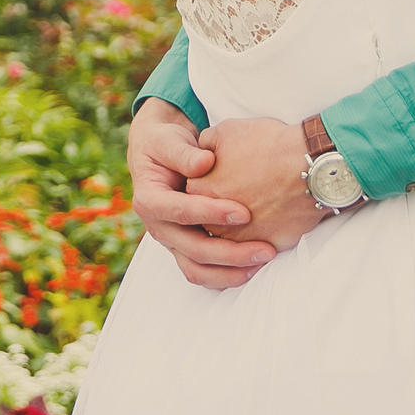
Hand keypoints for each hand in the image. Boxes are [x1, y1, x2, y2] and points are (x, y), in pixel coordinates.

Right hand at [128, 100, 275, 289]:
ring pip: (197, 270)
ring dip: (230, 272)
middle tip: (265, 249)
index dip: (212, 214)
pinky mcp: (185, 249)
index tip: (245, 213)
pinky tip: (253, 267)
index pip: (181, 213)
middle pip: (193, 250)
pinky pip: (204, 272)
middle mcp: (159, 227)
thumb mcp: (167, 140)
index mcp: (149, 201)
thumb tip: (204, 163)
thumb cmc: (164, 143)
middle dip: (231, 253)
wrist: (158, 154)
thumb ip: (183, 152)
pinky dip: (227, 274)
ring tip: (262, 261)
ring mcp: (172, 242)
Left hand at [188, 117, 327, 252]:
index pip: (193, 193)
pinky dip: (261, 240)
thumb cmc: (268, 145)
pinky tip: (270, 226)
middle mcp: (214, 220)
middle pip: (209, 219)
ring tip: (255, 212)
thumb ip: (204, 145)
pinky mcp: (266, 248)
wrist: (309, 166)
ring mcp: (240, 238)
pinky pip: (257, 252)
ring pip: (231, 238)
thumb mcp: (226, 131)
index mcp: (200, 191)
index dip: (208, 183)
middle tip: (240, 195)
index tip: (222, 178)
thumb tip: (201, 154)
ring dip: (238, 230)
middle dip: (220, 210)